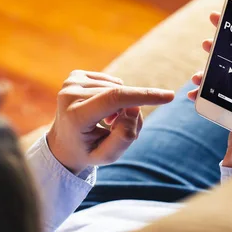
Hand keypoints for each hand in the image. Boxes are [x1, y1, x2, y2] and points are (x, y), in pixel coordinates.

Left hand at [48, 70, 174, 172]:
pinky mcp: (75, 75)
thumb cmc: (87, 151)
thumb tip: (134, 108)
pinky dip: (113, 96)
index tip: (168, 96)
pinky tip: (101, 110)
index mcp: (75, 116)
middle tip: (120, 129)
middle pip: (119, 96)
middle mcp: (69, 94)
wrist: (62, 143)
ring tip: (107, 122)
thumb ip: (124, 137)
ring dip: (121, 105)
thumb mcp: (107, 156)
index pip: (114, 99)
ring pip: (117, 88)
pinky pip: (111, 82)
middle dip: (131, 111)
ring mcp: (70, 82)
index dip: (143, 95)